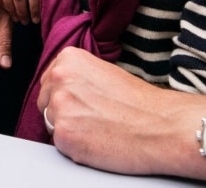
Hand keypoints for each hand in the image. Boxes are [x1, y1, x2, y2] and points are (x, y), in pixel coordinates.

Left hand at [37, 47, 204, 177]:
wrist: (160, 125)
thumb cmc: (139, 102)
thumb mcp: (103, 72)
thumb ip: (77, 77)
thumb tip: (61, 89)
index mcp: (68, 59)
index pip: (49, 81)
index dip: (65, 95)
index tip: (81, 101)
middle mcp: (59, 79)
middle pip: (45, 101)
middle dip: (63, 111)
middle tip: (91, 117)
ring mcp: (59, 107)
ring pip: (51, 123)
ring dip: (69, 128)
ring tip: (97, 128)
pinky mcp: (63, 135)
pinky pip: (59, 143)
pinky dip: (74, 146)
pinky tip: (96, 141)